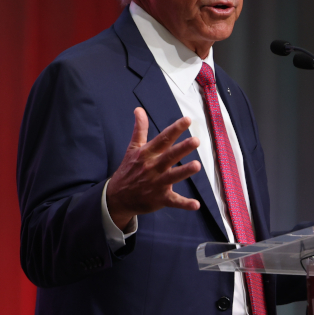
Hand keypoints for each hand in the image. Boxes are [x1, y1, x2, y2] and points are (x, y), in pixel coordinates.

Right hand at [106, 108, 201, 229]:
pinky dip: (184, 204)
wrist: (117, 197)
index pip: (162, 139)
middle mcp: (152, 167)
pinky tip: (196, 204)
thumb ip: (139, 129)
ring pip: (172, 177)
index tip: (187, 120)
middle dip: (182, 148)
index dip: (175, 129)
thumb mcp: (133, 149)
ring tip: (197, 165)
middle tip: (196, 140)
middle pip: (169, 156)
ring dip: (184, 171)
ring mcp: (156, 184)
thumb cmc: (128, 170)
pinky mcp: (159, 199)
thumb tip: (139, 109)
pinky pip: (173, 201)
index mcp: (147, 154)